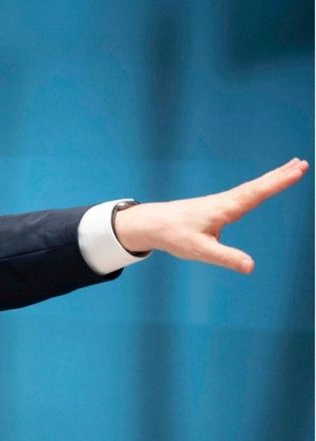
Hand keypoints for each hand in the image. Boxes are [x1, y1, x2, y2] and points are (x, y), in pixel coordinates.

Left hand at [113, 158, 308, 272]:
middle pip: (257, 186)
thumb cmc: (174, 235)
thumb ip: (226, 258)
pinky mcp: (216, 206)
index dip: (277, 183)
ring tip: (291, 168)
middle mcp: (225, 201)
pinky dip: (258, 186)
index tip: (297, 171)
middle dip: (280, 175)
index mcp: (224, 209)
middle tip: (302, 163)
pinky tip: (262, 187)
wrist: (151, 224)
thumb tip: (250, 266)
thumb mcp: (201, 251)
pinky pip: (244, 192)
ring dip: (272, 178)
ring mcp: (221, 202)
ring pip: (251, 187)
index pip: (256, 194)